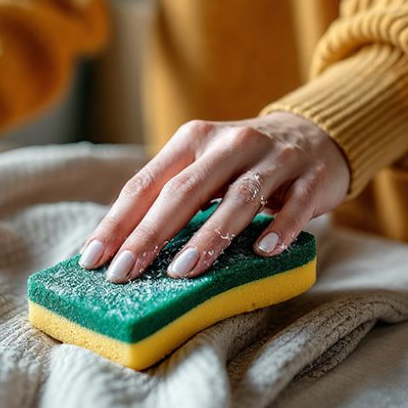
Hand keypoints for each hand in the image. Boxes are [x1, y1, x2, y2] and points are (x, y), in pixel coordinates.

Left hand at [78, 112, 348, 282]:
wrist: (314, 136)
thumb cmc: (241, 165)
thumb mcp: (201, 167)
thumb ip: (166, 196)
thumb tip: (117, 247)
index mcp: (192, 140)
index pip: (145, 184)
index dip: (117, 223)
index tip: (93, 260)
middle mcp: (228, 143)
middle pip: (183, 191)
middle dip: (150, 234)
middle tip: (126, 272)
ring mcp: (272, 158)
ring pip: (238, 197)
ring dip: (209, 236)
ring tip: (183, 271)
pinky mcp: (310, 176)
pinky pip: (295, 205)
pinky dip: (280, 228)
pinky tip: (262, 252)